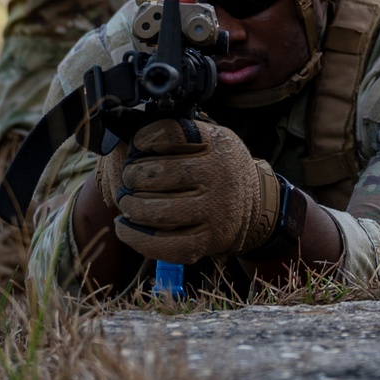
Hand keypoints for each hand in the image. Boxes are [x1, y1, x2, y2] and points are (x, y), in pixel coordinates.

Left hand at [97, 118, 280, 265]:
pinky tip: (125, 228)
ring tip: (125, 202)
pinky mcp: (209, 240)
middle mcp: (220, 176)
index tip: (136, 143)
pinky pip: (167, 244)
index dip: (148, 137)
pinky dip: (138, 238)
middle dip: (135, 176)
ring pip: (163, 211)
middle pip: (165, 174)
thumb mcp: (212, 138)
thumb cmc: (220, 166)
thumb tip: (134, 136)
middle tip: (127, 178)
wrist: (255, 202)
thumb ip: (183, 134)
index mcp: (218, 145)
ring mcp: (216, 211)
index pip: (174, 135)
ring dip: (133, 207)